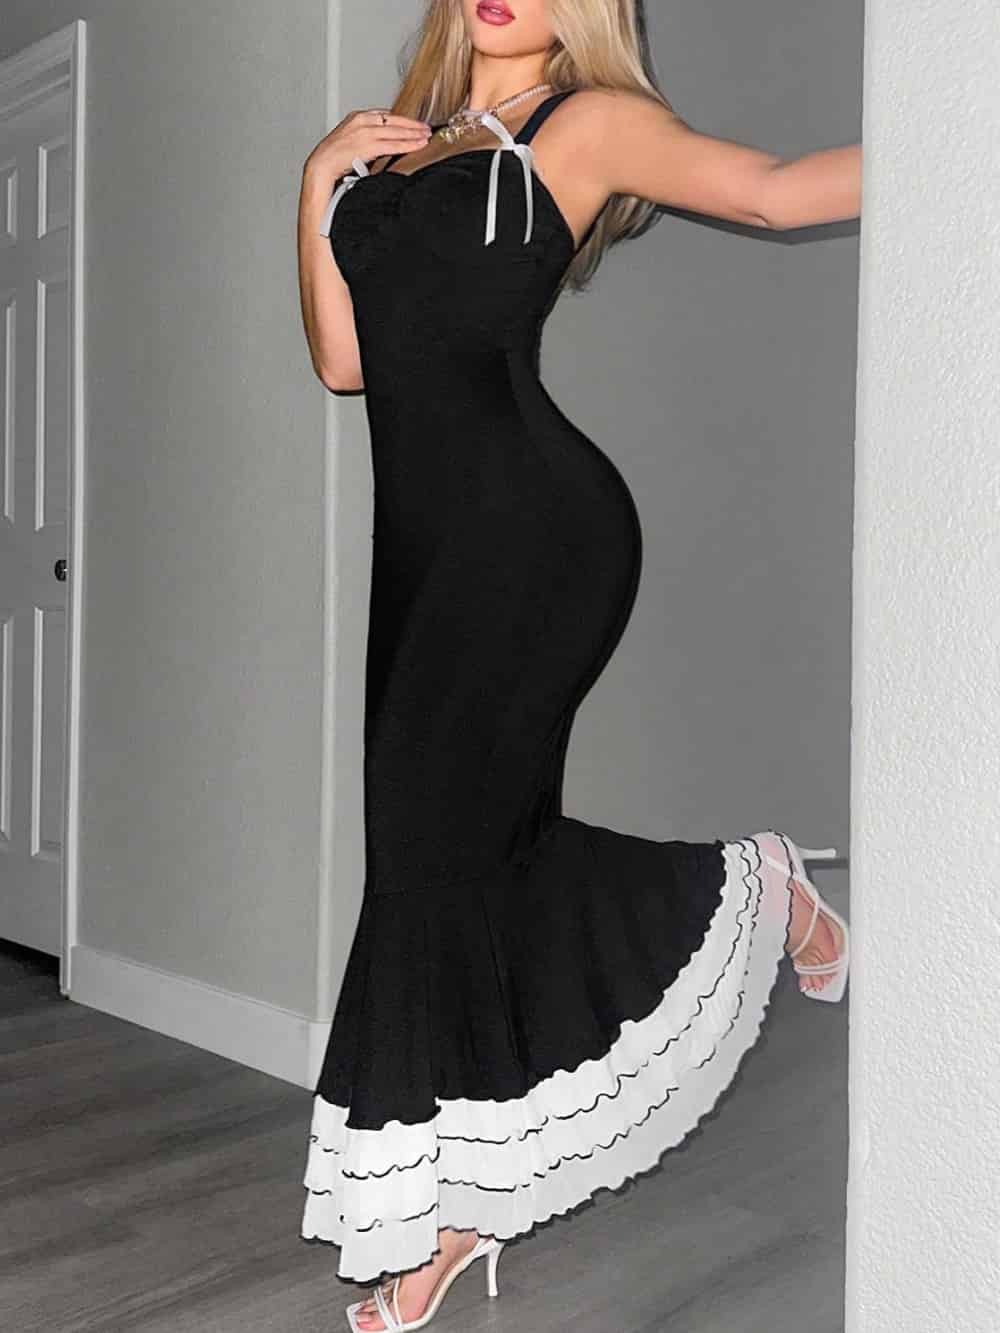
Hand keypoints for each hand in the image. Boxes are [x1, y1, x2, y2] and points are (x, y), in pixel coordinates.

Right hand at [304, 107, 431, 188]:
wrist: (321, 165)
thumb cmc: (333, 158)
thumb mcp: (350, 140)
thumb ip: (366, 138)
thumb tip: (382, 145)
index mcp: (357, 116)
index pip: (386, 115)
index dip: (402, 120)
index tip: (414, 124)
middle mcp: (362, 120)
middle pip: (394, 120)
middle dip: (413, 125)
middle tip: (427, 128)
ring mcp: (365, 132)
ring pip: (396, 131)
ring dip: (414, 134)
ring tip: (427, 137)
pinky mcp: (368, 145)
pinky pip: (393, 144)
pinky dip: (408, 144)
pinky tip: (419, 145)